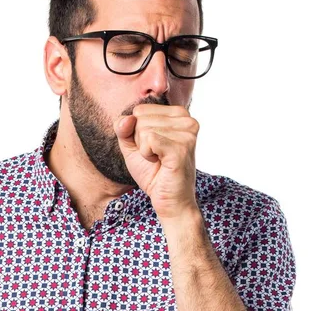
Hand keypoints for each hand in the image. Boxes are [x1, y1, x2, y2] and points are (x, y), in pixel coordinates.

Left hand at [113, 104, 199, 219]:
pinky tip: (160, 163)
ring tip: (159, 160)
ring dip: (144, 150)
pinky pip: (148, 140)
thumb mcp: (132, 145)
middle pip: (140, 118)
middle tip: (156, 156)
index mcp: (178, 114)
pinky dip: (147, 155)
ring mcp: (186, 132)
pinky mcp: (182, 147)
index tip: (152, 147)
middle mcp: (187, 119)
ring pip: (143, 129)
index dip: (137, 132)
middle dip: (140, 141)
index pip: (140, 110)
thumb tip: (127, 119)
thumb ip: (123, 128)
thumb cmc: (153, 172)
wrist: (169, 200)